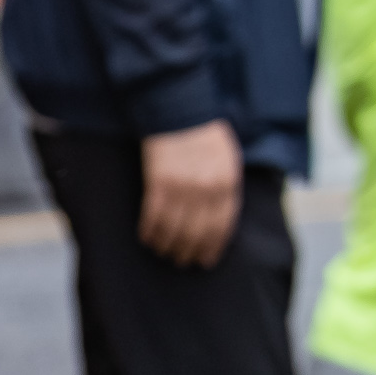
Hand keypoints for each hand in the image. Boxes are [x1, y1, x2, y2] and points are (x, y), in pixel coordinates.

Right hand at [139, 119, 241, 267]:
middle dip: (190, 251)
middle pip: (199, 231)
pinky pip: (154, 217)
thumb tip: (222, 216)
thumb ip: (226, 186)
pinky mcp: (159, 184)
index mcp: (228, 182)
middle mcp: (207, 188)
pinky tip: (147, 239)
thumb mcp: (228, 159)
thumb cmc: (205, 136)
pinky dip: (150, 231)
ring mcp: (183, 187)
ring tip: (165, 252)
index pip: (222, 224)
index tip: (206, 261)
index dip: (213, 246)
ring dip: (168, 245)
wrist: (181, 112)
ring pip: (175, 229)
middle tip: (183, 261)